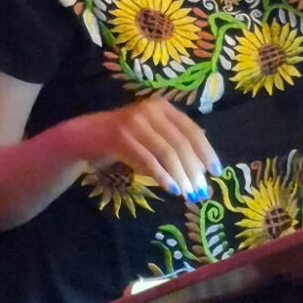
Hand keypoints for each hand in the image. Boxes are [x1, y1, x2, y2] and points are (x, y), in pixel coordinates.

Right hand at [70, 97, 222, 202]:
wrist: (86, 136)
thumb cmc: (125, 139)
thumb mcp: (152, 135)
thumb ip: (175, 143)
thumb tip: (203, 167)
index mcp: (163, 108)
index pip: (192, 130)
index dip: (206, 152)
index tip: (216, 172)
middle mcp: (151, 110)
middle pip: (181, 143)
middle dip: (194, 170)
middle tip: (201, 190)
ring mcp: (134, 122)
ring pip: (166, 153)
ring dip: (180, 176)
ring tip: (187, 194)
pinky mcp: (120, 137)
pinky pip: (148, 160)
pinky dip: (162, 176)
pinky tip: (171, 189)